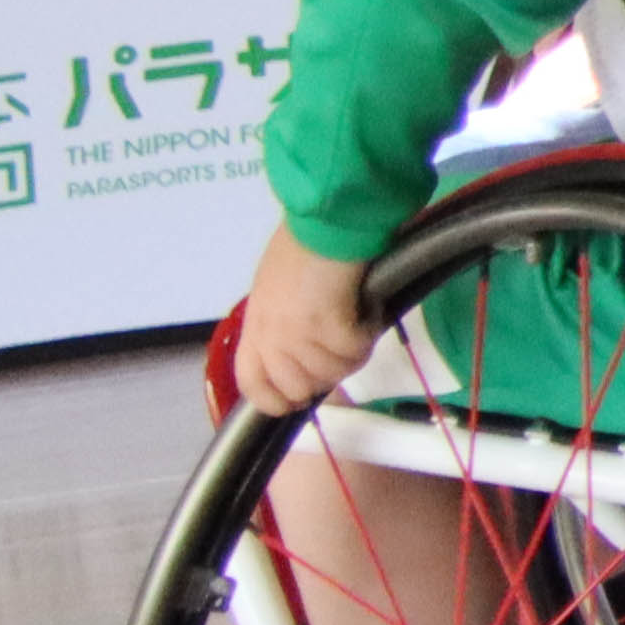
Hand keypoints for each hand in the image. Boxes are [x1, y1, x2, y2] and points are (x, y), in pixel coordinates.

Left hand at [230, 230, 373, 416]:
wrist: (325, 223)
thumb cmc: (302, 244)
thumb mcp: (276, 289)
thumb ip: (281, 323)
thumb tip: (301, 346)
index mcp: (256, 327)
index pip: (254, 385)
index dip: (277, 401)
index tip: (302, 398)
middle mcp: (272, 337)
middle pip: (301, 388)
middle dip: (328, 373)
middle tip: (342, 345)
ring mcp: (299, 335)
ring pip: (334, 372)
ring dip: (354, 351)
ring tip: (360, 320)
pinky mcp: (330, 327)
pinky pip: (356, 350)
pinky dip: (370, 331)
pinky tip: (371, 309)